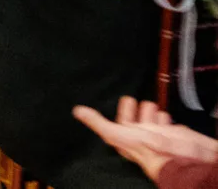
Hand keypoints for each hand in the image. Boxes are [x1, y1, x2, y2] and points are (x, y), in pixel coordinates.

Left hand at [74, 96, 217, 181]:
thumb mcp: (117, 134)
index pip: (125, 121)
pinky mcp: (177, 134)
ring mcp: (162, 135)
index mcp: (129, 137)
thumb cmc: (146, 148)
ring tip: (152, 106)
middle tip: (139, 101)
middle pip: (142, 120)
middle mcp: (145, 135)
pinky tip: (167, 114)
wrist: (178, 156)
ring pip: (156, 121)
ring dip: (153, 113)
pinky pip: (170, 123)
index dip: (125, 109)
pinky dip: (167, 118)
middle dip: (141, 110)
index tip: (127, 99)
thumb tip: (77, 111)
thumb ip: (98, 123)